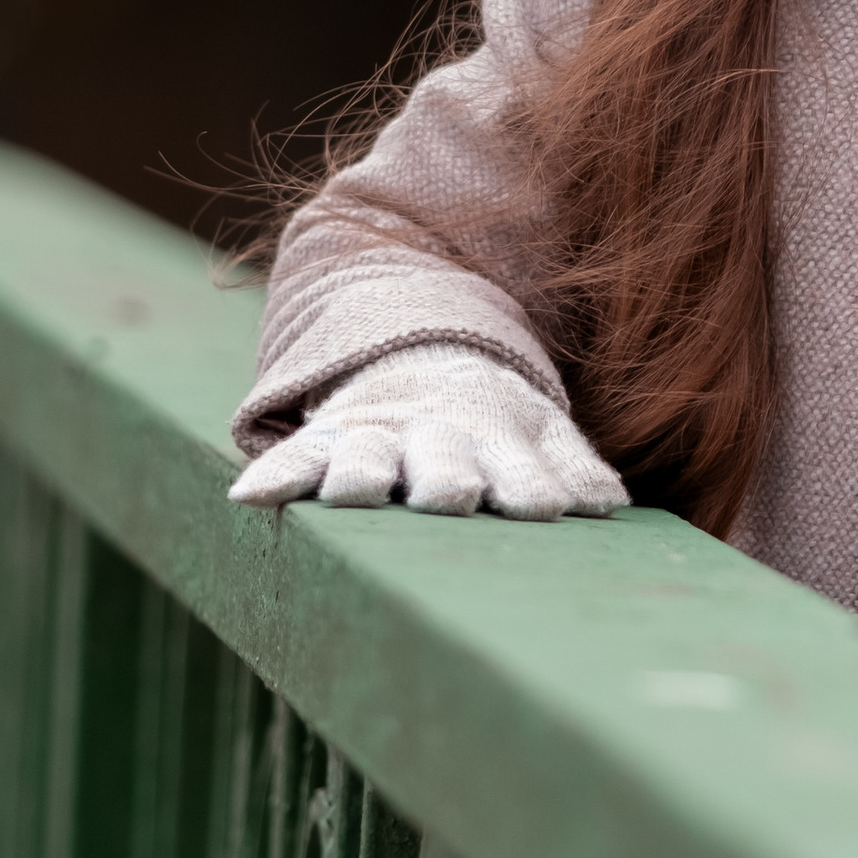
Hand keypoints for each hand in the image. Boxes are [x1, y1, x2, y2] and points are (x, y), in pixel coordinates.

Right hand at [228, 345, 627, 518]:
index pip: (517, 467)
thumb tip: (608, 505)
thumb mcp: (539, 428)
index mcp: (494, 437)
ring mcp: (376, 436)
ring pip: (366, 459)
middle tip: (449, 497)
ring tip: (354, 493)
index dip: (529, 485)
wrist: (417, 350)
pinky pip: (294, 459)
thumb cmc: (492, 416)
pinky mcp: (325, 441)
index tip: (544, 508)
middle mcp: (433, 438)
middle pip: (440, 463)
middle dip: (445, 480)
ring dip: (361, 476)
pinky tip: (249, 501)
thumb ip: (572, 466)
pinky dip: (273, 477)